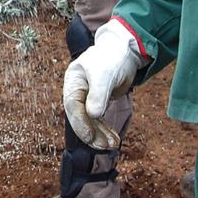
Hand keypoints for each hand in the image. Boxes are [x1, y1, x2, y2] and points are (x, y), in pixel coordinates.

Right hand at [62, 19, 143, 148]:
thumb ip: (98, 95)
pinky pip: (98, 120)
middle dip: (92, 133)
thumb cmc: (112, 58)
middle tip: (104, 146)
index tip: (90, 137)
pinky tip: (114, 139)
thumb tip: (92, 115)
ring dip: (100, 134)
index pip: (73, 106)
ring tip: (113, 145)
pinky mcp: (98, 102)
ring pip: (90, 121)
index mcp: (73, 81)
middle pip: (80, 116)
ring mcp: (87, 97)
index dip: (80, 123)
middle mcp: (77, 90)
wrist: (124, 51)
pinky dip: (105, 130)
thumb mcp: (104, 75)